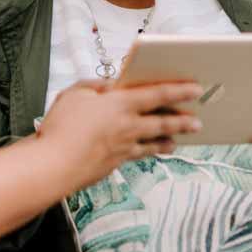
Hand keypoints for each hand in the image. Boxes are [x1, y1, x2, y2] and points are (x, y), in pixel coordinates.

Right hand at [38, 79, 204, 186]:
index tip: (196, 88)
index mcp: (120, 104)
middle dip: (183, 121)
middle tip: (198, 121)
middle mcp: (128, 126)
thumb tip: (111, 85)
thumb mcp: (74, 93)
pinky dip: (149, 152)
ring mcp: (124, 147)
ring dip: (170, 140)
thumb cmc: (60, 127)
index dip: (179, 89)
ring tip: (179, 140)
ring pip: (154, 142)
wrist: (54, 166)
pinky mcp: (116, 163)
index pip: (158, 93)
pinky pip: (139, 155)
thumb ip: (96, 86)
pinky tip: (152, 151)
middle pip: (163, 122)